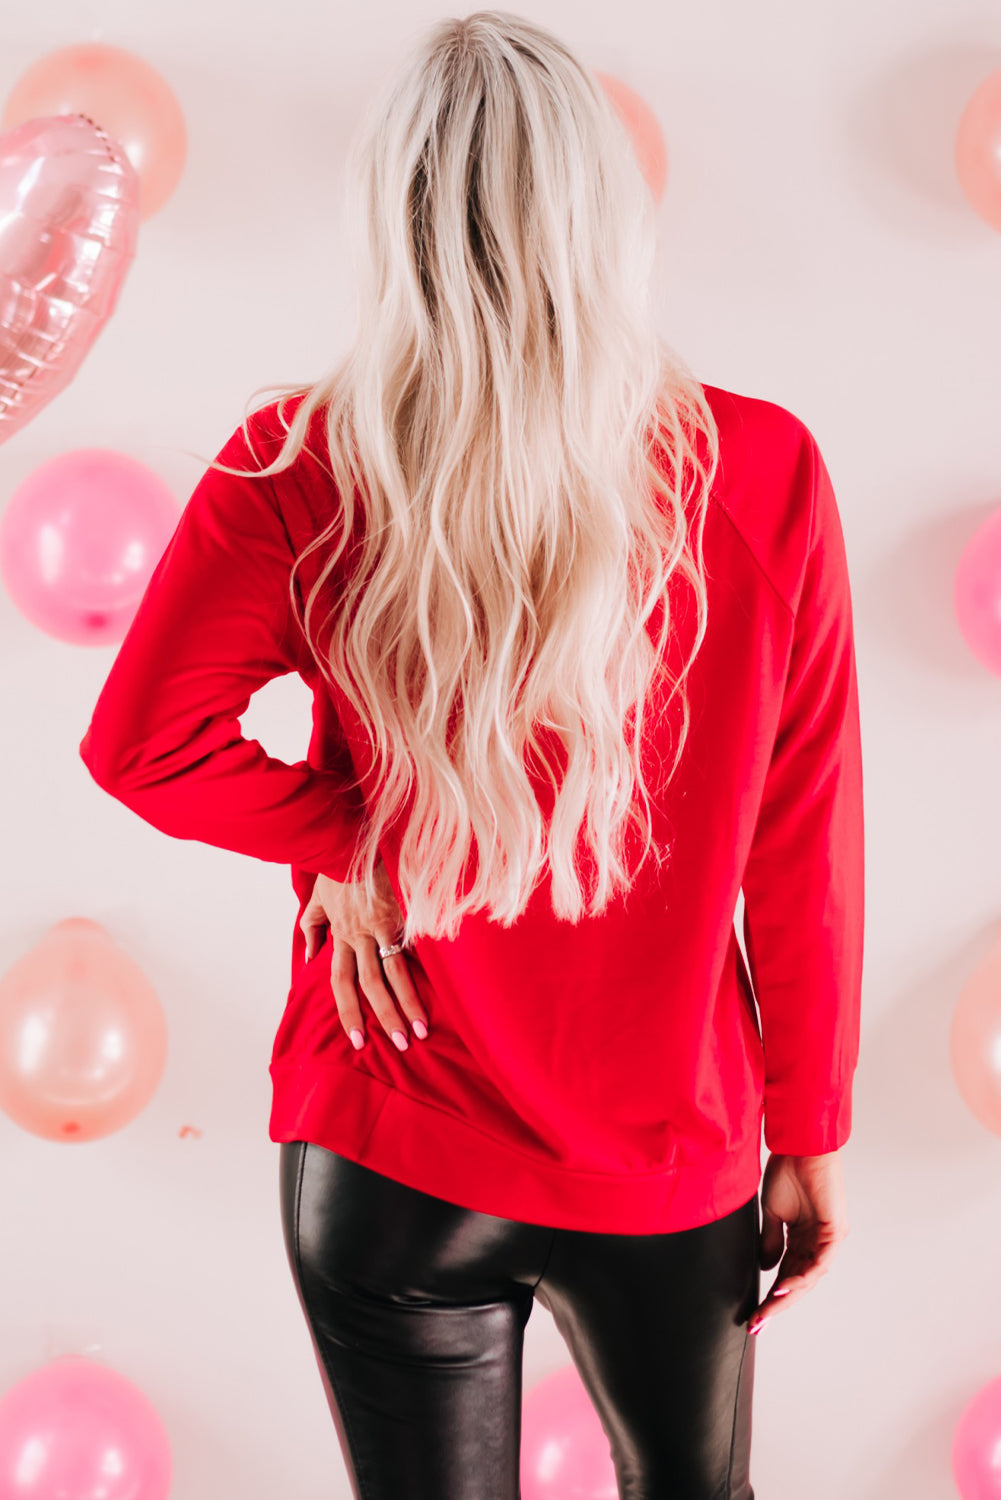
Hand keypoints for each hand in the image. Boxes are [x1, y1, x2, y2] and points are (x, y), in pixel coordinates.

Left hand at [299, 859, 428, 1052]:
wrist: (354, 835)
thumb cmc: (336, 868)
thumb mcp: (317, 900)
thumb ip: (312, 929)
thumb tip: (310, 958)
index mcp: (341, 935)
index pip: (341, 983)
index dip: (349, 1012)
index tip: (359, 1040)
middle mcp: (361, 935)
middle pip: (372, 985)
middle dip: (387, 1017)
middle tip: (403, 1044)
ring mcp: (385, 923)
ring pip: (397, 971)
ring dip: (410, 1002)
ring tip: (423, 1028)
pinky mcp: (405, 909)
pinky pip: (417, 941)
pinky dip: (428, 964)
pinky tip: (443, 987)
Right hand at [746, 1149, 848, 1335]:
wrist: (799, 1147)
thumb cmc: (787, 1172)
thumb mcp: (772, 1211)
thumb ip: (770, 1240)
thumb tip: (768, 1268)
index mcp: (801, 1238)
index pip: (786, 1274)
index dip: (770, 1294)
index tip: (753, 1313)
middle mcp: (816, 1243)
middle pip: (797, 1282)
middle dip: (776, 1305)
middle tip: (758, 1323)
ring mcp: (826, 1240)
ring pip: (807, 1278)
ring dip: (786, 1297)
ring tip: (766, 1312)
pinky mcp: (834, 1234)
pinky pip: (817, 1264)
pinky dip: (800, 1278)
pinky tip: (781, 1288)